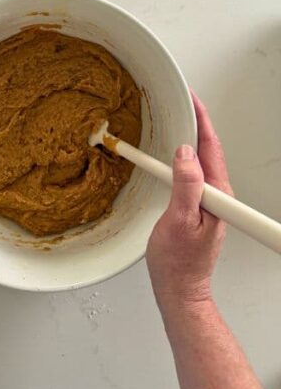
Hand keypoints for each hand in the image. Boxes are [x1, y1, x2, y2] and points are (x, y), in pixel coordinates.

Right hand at [146, 92, 232, 309]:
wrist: (179, 288)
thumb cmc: (178, 262)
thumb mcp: (179, 220)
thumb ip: (185, 186)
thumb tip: (185, 154)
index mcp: (216, 195)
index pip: (210, 148)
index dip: (201, 120)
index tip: (190, 101)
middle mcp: (216, 196)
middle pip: (208, 150)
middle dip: (195, 123)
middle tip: (181, 102)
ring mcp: (208, 201)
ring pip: (199, 161)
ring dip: (188, 139)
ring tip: (175, 121)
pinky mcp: (197, 207)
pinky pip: (191, 174)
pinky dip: (181, 158)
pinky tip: (171, 154)